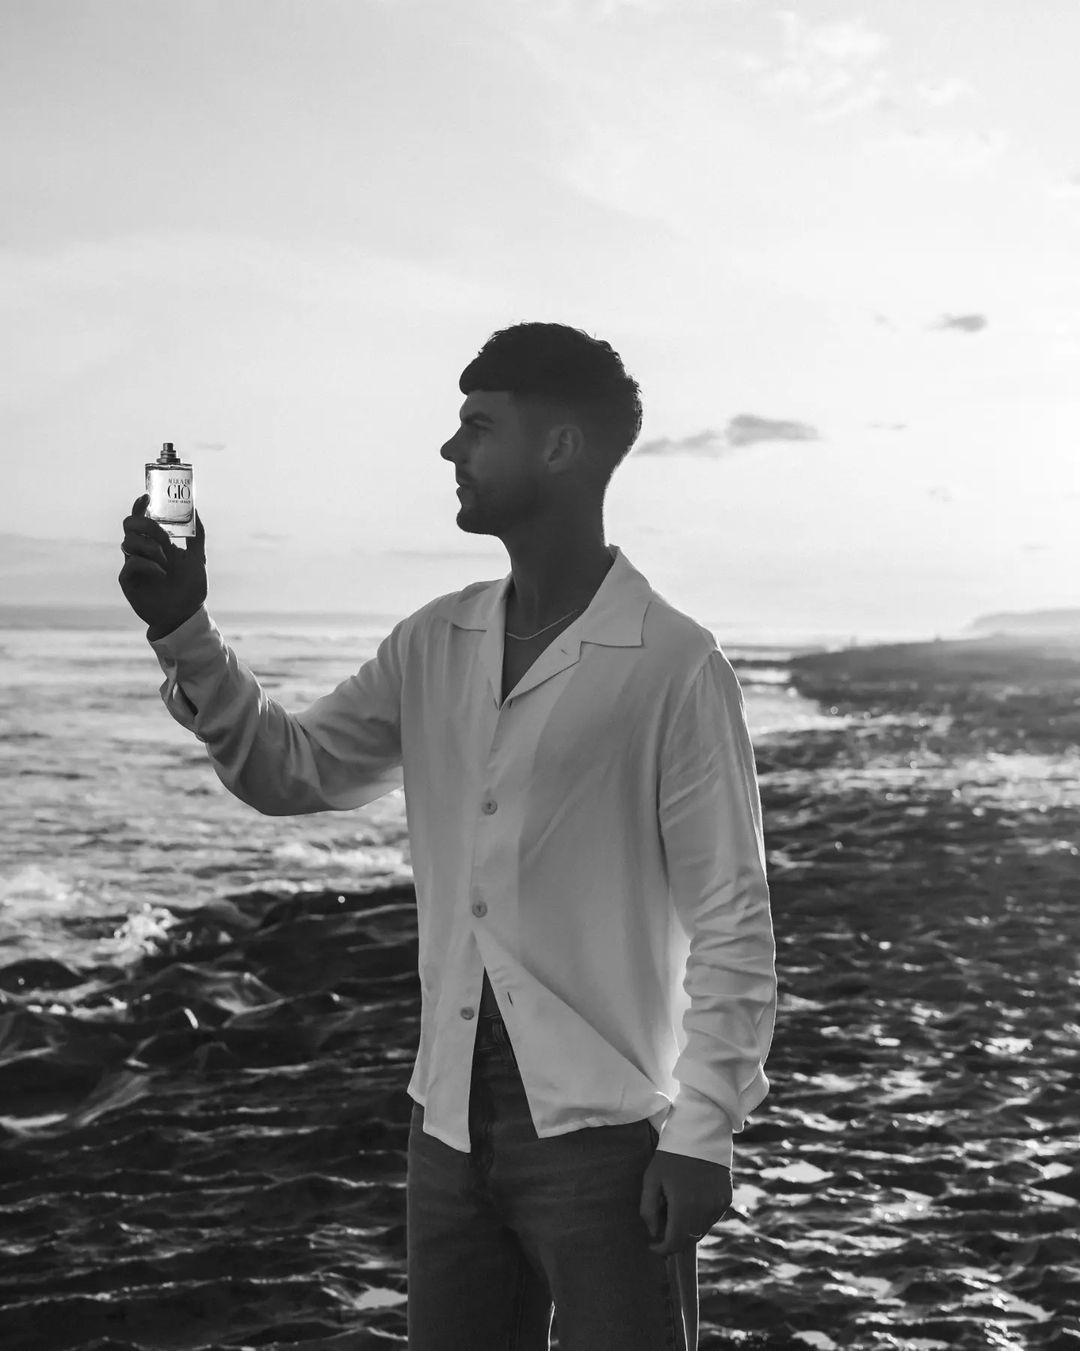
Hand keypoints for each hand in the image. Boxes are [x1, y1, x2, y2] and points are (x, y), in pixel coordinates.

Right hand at [118, 494, 206, 638]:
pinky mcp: (128, 580)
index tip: (148, 497)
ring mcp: (133, 564)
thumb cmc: (190, 588)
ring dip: (151, 547)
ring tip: (166, 561)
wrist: (185, 614)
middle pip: (129, 525)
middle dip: (146, 525)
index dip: (140, 506)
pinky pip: (131, 563)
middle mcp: (142, 551)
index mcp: (156, 543)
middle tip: (163, 537)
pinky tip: (161, 573)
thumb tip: (196, 509)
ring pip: (129, 542)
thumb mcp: (198, 558)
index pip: (142, 518)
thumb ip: (197, 534)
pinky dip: (147, 564)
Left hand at [639, 1150, 730, 1256]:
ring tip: (676, 1209)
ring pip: (701, 1231)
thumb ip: (648, 1210)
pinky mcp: (726, 1199)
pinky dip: (700, 1217)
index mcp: (683, 1207)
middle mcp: (704, 1210)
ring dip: (687, 1229)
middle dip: (674, 1239)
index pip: (674, 1244)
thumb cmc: (670, 1155)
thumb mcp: (651, 1179)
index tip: (652, 1244)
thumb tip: (653, 1233)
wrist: (701, 1132)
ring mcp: (718, 1205)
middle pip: (688, 1240)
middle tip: (662, 1226)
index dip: (662, 1249)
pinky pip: (711, 1218)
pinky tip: (691, 1200)